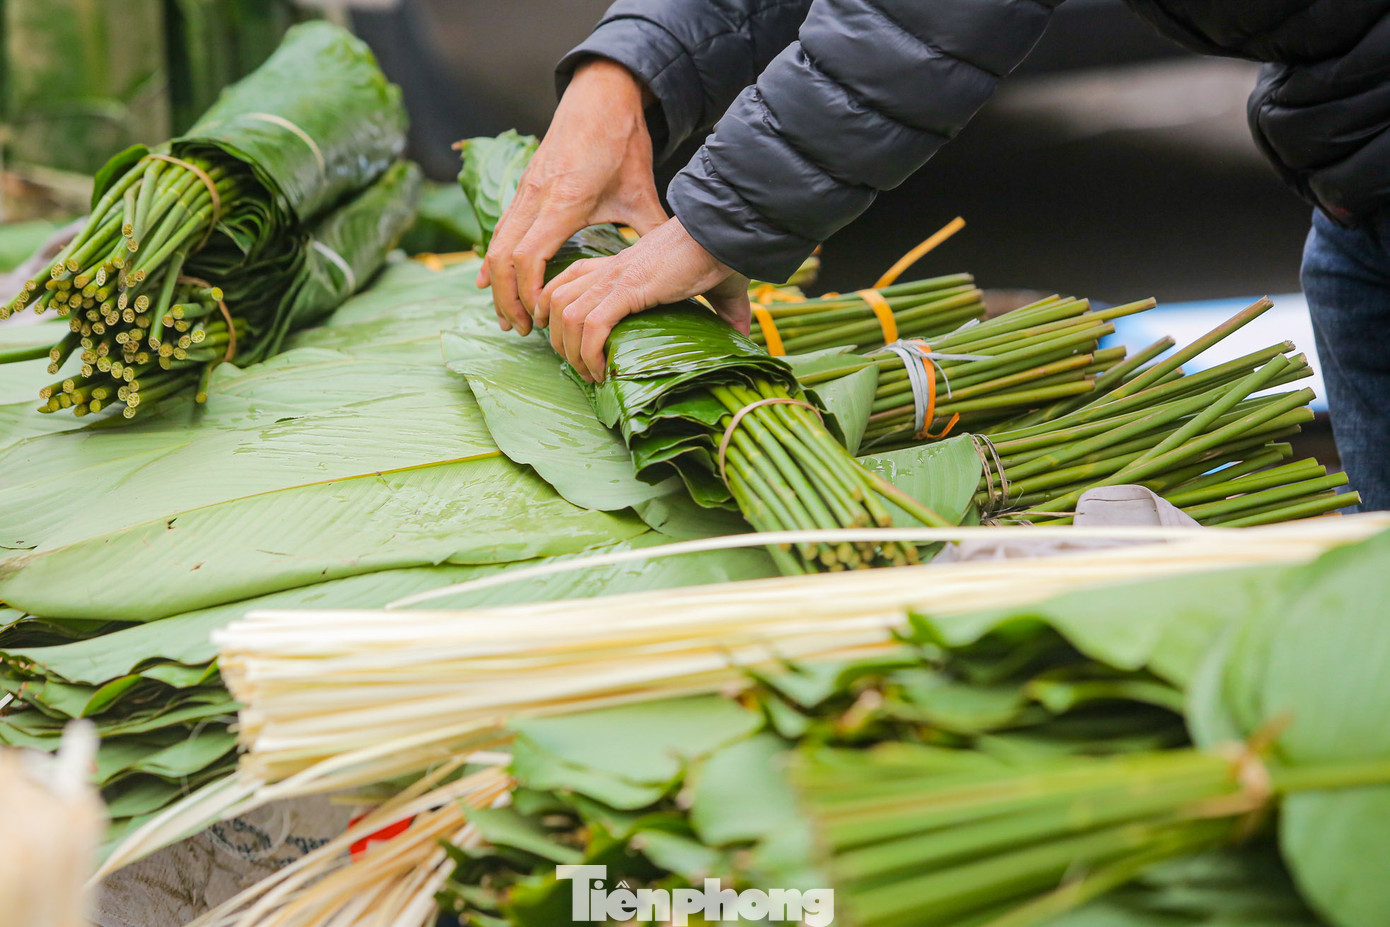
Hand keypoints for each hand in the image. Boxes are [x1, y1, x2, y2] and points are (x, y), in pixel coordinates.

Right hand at [478, 58, 666, 335]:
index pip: (528, 255)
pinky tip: (488, 282)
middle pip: (501, 256)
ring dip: (497, 284)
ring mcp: (524, 190)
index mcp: (565, 200)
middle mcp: (536, 195)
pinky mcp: (522, 186)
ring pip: (494, 243)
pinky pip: (498, 229)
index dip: (527, 292)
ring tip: (507, 317)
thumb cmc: (621, 141)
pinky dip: (492, 259)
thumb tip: (681, 265)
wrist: (600, 95)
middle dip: (506, 298)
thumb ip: (653, 229)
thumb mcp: (642, 190)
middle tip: (520, 330)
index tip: (539, 319)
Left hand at [538, 217, 749, 381]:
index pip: (570, 280)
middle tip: (581, 368)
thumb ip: (725, 310)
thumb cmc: (724, 255)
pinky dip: (589, 353)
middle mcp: (611, 269)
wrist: (727, 233)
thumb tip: (741, 333)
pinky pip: (591, 325)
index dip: (559, 311)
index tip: (572, 343)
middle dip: (559, 339)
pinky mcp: (629, 288)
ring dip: (571, 352)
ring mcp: (616, 277)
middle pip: (555, 300)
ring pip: (565, 315)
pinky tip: (603, 371)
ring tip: (591, 374)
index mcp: (623, 264)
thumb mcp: (717, 287)